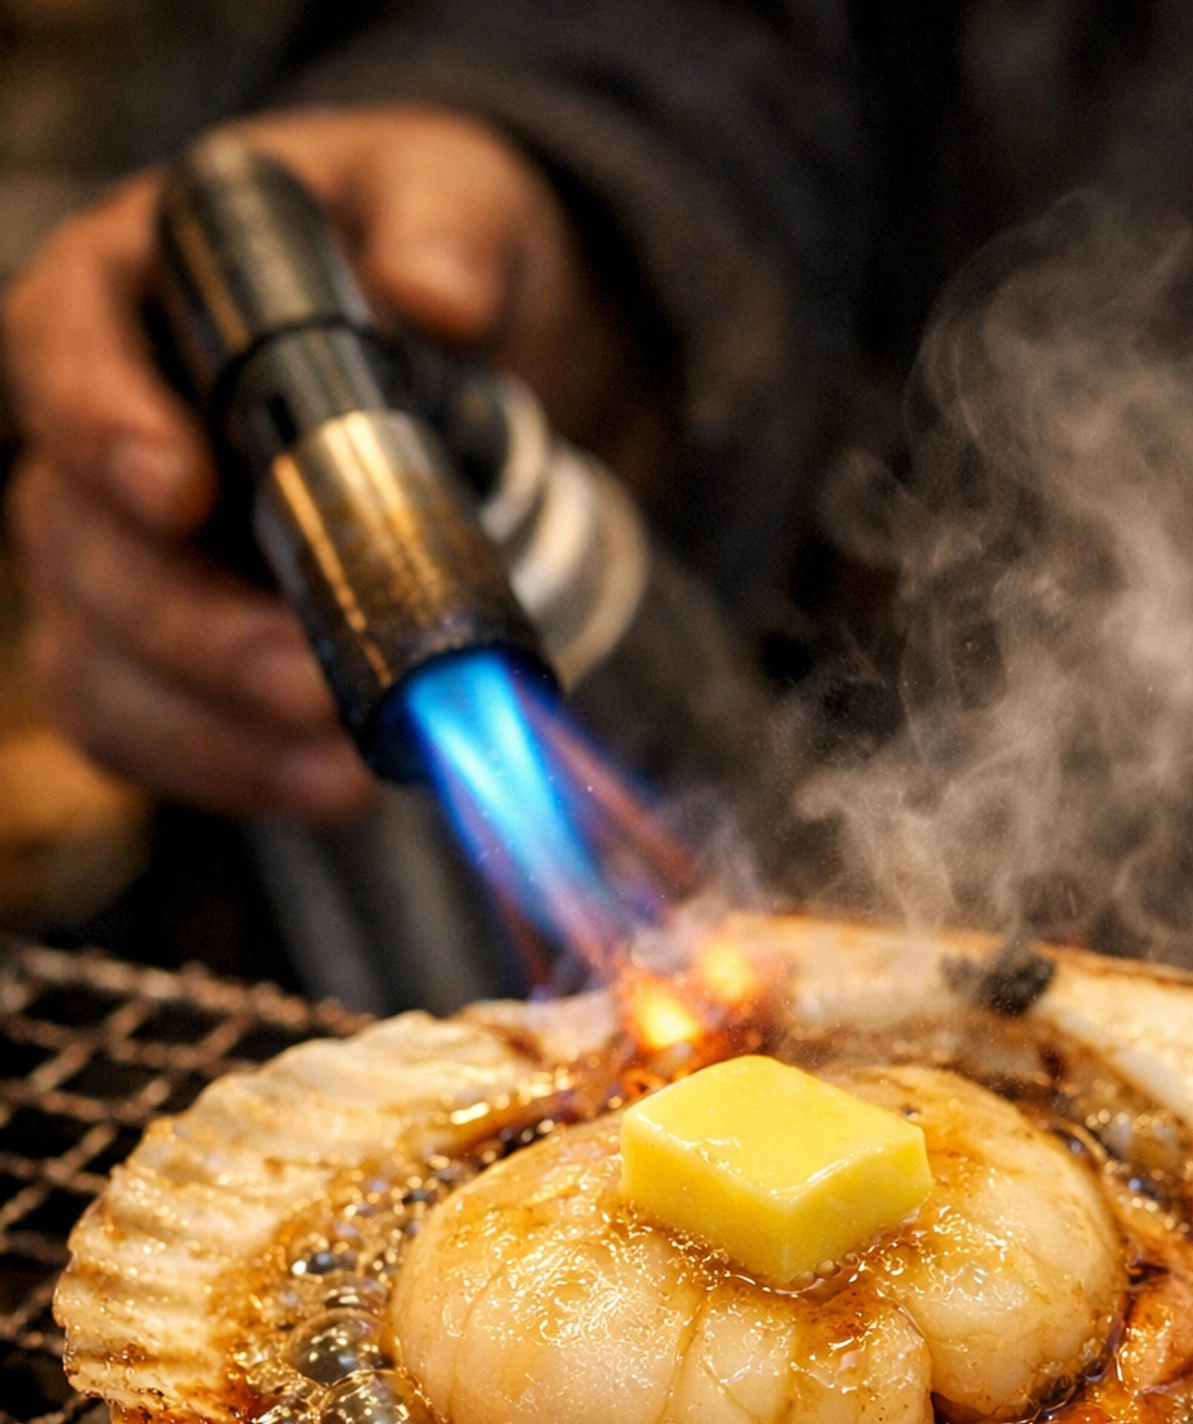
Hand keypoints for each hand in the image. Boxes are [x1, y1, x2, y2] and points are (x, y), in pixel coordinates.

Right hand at [3, 106, 659, 822]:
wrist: (469, 356)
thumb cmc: (424, 252)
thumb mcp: (455, 199)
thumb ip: (449, 227)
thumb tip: (438, 293)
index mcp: (133, 290)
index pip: (56, 343)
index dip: (98, 420)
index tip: (178, 488)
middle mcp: (97, 429)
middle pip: (73, 538)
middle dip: (186, 625)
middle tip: (306, 678)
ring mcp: (119, 553)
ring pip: (96, 655)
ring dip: (209, 723)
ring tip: (333, 760)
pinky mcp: (162, 655)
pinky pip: (149, 733)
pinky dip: (231, 772)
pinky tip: (326, 787)